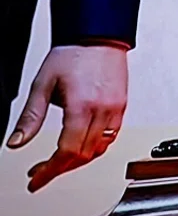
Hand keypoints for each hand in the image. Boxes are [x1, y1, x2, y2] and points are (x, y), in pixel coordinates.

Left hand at [6, 44, 127, 191]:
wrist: (98, 36)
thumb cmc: (73, 54)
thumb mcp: (42, 85)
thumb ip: (30, 118)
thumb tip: (16, 142)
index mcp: (82, 107)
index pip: (67, 152)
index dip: (50, 171)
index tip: (36, 180)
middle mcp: (103, 111)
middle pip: (83, 155)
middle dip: (61, 168)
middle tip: (42, 172)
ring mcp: (115, 110)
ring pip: (100, 150)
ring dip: (79, 160)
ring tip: (60, 161)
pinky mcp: (122, 106)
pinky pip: (111, 137)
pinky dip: (96, 147)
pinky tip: (82, 145)